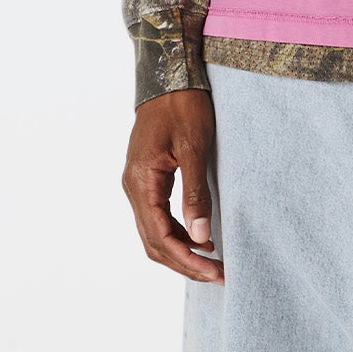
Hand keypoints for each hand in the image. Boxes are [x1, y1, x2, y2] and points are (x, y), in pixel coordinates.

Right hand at [122, 89, 223, 281]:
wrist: (169, 76)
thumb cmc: (183, 107)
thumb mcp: (194, 149)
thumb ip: (196, 194)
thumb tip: (201, 236)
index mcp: (141, 182)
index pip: (159, 236)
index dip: (186, 260)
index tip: (214, 272)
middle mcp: (133, 187)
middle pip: (153, 242)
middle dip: (185, 263)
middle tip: (219, 275)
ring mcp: (138, 184)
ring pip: (154, 233)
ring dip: (181, 252)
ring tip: (213, 263)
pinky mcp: (147, 179)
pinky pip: (157, 218)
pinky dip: (177, 234)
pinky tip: (201, 238)